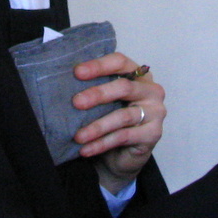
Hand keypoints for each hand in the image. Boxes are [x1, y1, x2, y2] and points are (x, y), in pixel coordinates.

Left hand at [71, 52, 165, 192]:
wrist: (123, 155)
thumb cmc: (111, 120)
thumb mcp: (102, 102)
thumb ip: (92, 88)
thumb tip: (62, 82)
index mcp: (137, 75)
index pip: (120, 62)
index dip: (98, 66)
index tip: (77, 72)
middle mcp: (150, 90)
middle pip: (124, 87)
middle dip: (98, 94)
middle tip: (76, 102)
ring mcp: (155, 112)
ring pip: (123, 116)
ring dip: (97, 126)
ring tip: (78, 136)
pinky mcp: (153, 134)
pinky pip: (124, 137)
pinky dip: (102, 143)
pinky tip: (86, 149)